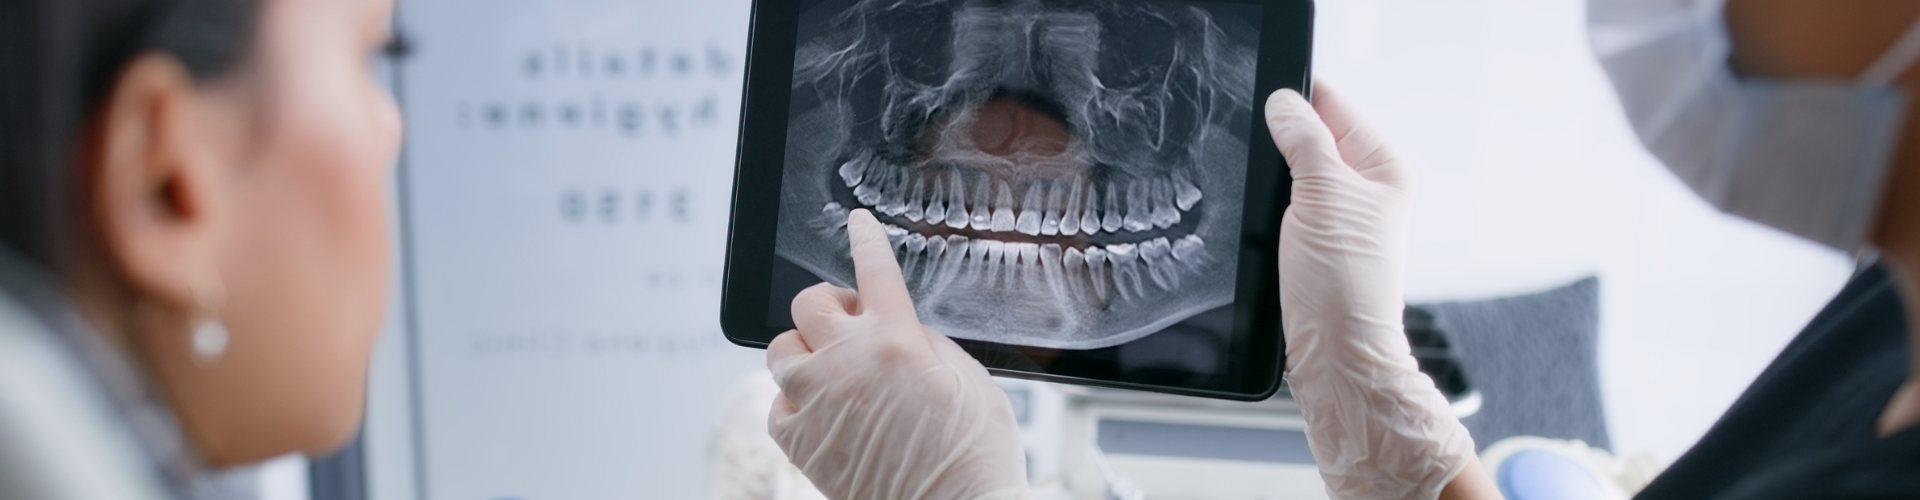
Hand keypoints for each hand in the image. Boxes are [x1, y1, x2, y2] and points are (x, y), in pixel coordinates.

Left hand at [766, 209, 1028, 499]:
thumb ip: (928, 342)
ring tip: (833, 370)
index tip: (856, 224)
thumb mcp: (970, 379)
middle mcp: (847, 366)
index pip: (873, 272)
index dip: (866, 240)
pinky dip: (795, 402)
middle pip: (808, 305)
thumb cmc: (972, 456)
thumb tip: (900, 328)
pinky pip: (777, 405)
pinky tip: (823, 412)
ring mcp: (818, 404)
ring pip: (781, 351)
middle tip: (852, 324)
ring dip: (806, 351)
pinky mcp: (801, 444)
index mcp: (896, 342)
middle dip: (830, 307)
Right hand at [1267, 85, 1478, 499]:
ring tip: (1259, 192)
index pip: (1334, 106)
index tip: (1262, 93)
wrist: (1333, 354)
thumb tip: (1283, 102)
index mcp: (1382, 167)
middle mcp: (1362, 190)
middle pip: (1309, 137)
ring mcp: (1335, 218)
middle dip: (1277, 138)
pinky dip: (1264, 206)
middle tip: (1252, 145)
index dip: (1297, 97)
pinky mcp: (1309, 244)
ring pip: (1289, 173)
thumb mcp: (1324, 195)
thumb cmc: (1346, 284)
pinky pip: (1279, 206)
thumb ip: (1304, 140)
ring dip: (1268, 177)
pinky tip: (1256, 218)